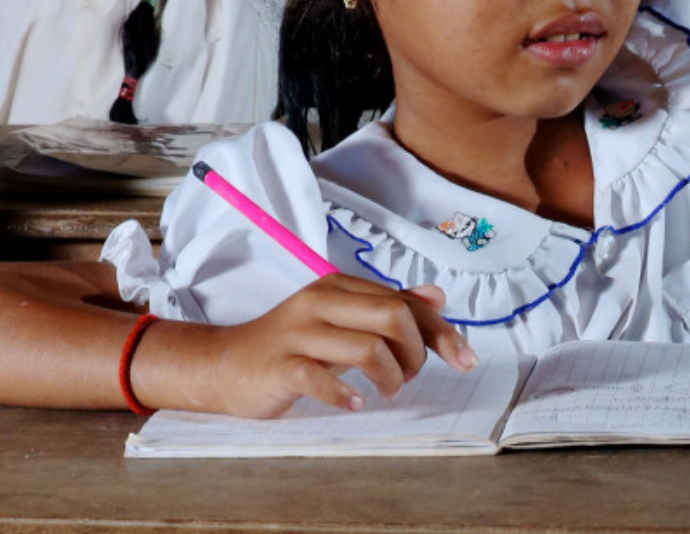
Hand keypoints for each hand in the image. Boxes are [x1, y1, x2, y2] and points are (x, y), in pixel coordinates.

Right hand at [200, 276, 473, 418]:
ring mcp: (298, 332)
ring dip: (391, 376)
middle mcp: (321, 301)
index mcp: (341, 287)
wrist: (224, 365)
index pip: (405, 301)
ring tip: (387, 391)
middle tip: (410, 377)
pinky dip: (347, 395)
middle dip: (416, 352)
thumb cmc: (292, 345)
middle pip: (393, 315)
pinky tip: (356, 403)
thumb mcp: (342, 320)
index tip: (465, 359)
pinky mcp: (280, 365)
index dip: (441, 332)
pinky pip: (322, 379)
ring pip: (367, 347)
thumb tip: (437, 295)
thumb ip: (388, 306)